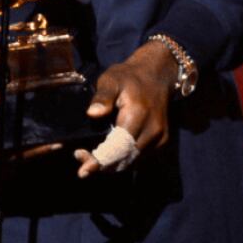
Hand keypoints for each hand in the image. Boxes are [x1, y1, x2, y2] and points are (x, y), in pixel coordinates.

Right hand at [0, 90, 61, 170]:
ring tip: (61, 135)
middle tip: (66, 137)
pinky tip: (45, 134)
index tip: (56, 142)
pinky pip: (18, 154)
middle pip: (24, 159)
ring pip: (23, 158)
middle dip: (44, 149)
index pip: (18, 156)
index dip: (38, 150)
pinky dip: (31, 146)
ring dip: (39, 148)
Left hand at [75, 41, 175, 177]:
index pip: (118, 146)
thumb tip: (92, 113)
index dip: (100, 159)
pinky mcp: (160, 142)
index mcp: (138, 114)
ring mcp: (159, 137)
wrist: (156, 76)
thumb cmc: (129, 78)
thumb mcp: (111, 79)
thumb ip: (103, 96)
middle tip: (82, 166)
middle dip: (102, 165)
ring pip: (131, 162)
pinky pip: (138, 158)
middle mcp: (152, 129)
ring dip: (111, 165)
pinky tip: (107, 157)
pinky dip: (122, 161)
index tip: (83, 166)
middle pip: (124, 158)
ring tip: (90, 161)